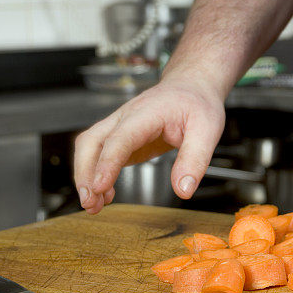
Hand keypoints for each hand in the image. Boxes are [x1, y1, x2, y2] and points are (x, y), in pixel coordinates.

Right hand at [74, 78, 225, 213]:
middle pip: (92, 141)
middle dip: (85, 173)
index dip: (107, 163)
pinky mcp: (121, 139)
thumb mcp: (207, 130)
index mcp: (148, 113)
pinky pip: (99, 155)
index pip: (121, 138)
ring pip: (89, 147)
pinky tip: (104, 195)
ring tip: (93, 205)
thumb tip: (183, 190)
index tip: (99, 187)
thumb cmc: (197, 103)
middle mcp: (126, 117)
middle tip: (90, 202)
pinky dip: (96, 175)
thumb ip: (195, 160)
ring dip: (85, 176)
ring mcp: (120, 127)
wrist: (191, 87)